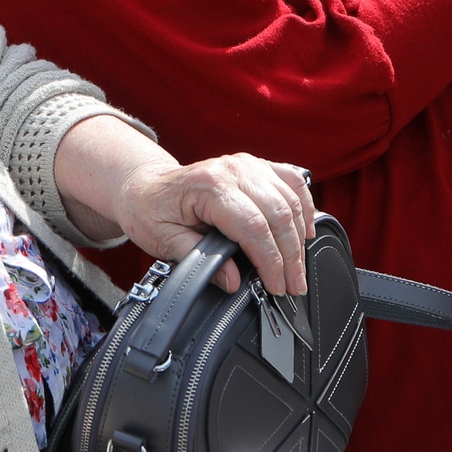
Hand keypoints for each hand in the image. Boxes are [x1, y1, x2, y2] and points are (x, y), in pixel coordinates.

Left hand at [110, 152, 317, 295]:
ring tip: (298, 269)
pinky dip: (305, 206)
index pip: (253, 226)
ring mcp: (247, 164)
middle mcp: (233, 170)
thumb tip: (234, 282)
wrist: (145, 185)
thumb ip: (200, 261)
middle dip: (291, 256)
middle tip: (293, 286)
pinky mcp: (256, 165)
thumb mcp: (164, 241)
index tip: (276, 286)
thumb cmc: (150, 210)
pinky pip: (292, 181)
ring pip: (290, 199)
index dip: (270, 261)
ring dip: (300, 237)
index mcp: (209, 186)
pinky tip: (306, 230)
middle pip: (279, 213)